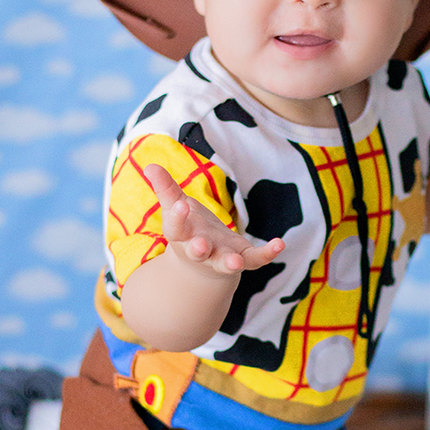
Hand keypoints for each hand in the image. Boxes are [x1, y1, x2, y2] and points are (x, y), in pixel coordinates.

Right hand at [143, 163, 284, 276]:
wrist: (205, 259)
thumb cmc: (188, 228)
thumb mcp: (176, 206)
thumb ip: (165, 188)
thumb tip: (149, 166)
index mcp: (181, 235)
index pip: (175, 227)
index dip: (177, 217)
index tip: (180, 205)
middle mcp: (200, 250)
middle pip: (197, 251)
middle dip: (198, 249)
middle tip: (200, 245)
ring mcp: (221, 257)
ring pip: (224, 263)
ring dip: (229, 263)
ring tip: (235, 262)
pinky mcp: (242, 259)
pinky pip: (255, 259)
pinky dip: (267, 253)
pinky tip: (279, 243)